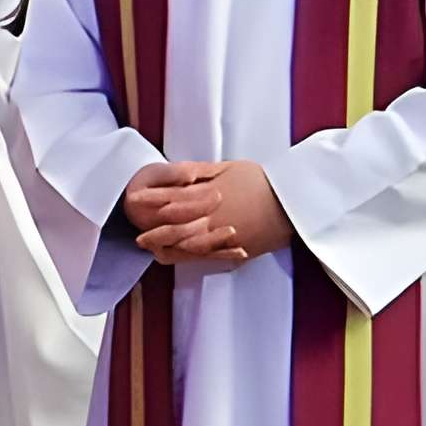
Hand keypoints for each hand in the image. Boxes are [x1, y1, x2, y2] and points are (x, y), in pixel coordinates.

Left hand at [122, 159, 290, 266]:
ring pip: (185, 243)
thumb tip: (184, 173)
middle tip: (137, 234)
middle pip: (174, 224)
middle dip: (153, 229)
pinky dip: (186, 257)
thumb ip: (204, 172)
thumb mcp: (231, 168)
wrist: (292, 202)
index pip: (172, 196)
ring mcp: (221, 235)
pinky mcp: (232, 249)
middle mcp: (211, 216)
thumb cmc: (263, 182)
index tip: (134, 199)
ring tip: (149, 247)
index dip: (151, 199)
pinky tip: (174, 257)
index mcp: (209, 193)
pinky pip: (204, 256)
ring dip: (165, 245)